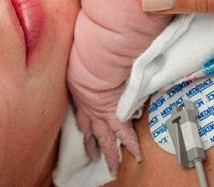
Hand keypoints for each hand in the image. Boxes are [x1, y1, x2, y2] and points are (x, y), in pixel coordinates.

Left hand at [67, 47, 141, 176]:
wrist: (94, 59)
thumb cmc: (85, 49)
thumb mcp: (78, 53)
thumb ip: (84, 54)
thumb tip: (86, 45)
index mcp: (79, 90)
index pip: (80, 111)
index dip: (82, 121)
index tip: (82, 128)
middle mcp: (87, 105)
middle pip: (89, 130)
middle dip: (91, 144)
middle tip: (92, 155)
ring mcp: (100, 113)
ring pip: (104, 138)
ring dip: (108, 153)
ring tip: (111, 167)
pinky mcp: (114, 115)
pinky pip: (125, 134)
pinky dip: (131, 146)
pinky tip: (136, 156)